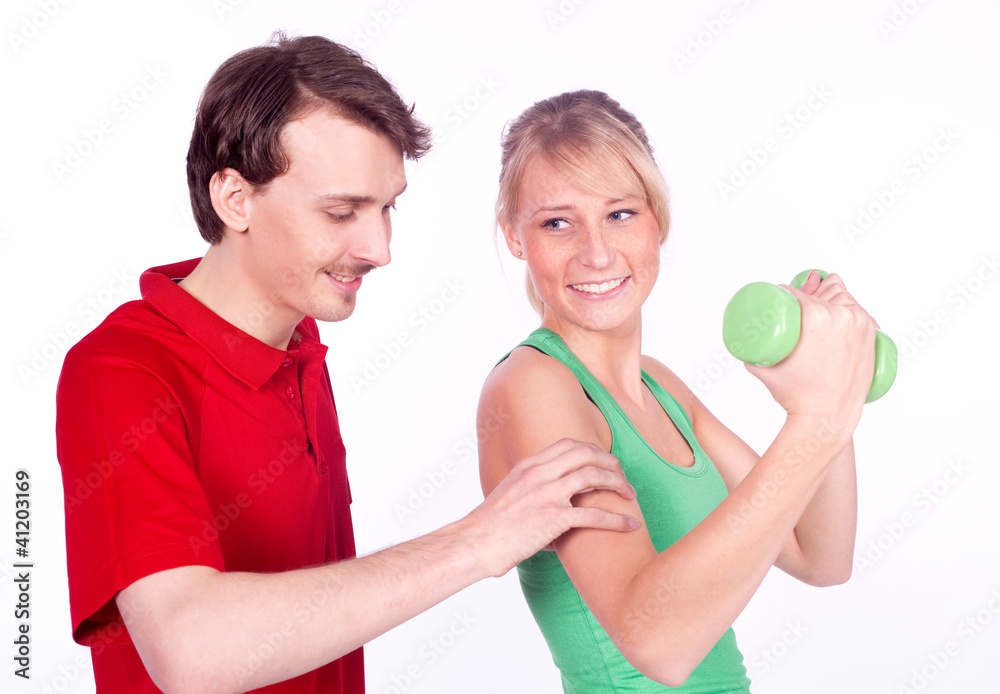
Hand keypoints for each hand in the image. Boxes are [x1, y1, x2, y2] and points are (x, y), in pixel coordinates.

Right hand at [465, 439, 637, 577]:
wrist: (475, 543)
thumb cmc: (490, 526)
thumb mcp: (508, 492)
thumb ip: (529, 486)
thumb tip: (545, 493)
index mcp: (528, 466)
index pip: (568, 445)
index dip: (592, 450)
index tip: (604, 461)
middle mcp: (539, 474)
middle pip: (585, 454)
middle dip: (610, 461)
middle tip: (622, 476)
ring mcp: (546, 494)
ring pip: (593, 476)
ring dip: (617, 483)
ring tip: (629, 495)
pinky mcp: (553, 519)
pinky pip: (594, 515)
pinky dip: (618, 519)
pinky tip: (630, 524)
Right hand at [745, 272, 876, 430]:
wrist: (827, 418)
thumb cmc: (797, 396)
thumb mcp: (766, 367)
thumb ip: (750, 351)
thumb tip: (745, 342)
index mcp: (817, 316)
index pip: (796, 292)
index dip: (785, 292)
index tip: (780, 298)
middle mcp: (842, 315)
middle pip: (821, 291)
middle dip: (808, 297)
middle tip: (797, 313)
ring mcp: (860, 324)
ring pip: (843, 297)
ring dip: (830, 300)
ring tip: (816, 314)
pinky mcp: (871, 335)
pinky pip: (859, 311)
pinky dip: (850, 309)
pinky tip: (841, 312)